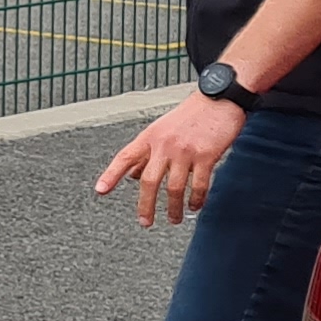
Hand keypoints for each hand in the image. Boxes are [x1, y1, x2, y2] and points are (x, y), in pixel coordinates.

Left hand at [98, 92, 241, 227]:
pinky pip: (198, 185)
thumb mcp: (161, 129)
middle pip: (148, 181)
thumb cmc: (190, 115)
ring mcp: (185, 151)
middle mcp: (164, 144)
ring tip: (174, 219)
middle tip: (145, 221)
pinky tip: (194, 206)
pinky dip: (196, 200)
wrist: (219, 99)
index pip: (125, 157)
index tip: (100, 190)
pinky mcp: (206, 156)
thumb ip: (146, 152)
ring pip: (174, 188)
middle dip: (145, 206)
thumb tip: (131, 174)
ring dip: (174, 209)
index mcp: (150, 137)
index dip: (111, 174)